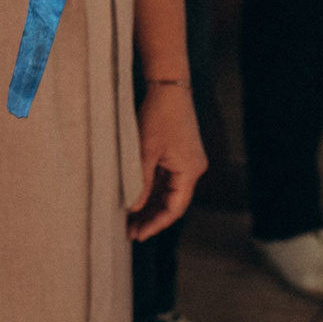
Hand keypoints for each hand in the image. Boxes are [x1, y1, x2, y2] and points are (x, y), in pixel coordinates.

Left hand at [128, 78, 206, 240]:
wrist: (168, 86)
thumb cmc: (158, 116)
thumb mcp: (144, 152)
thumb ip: (140, 182)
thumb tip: (133, 209)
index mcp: (190, 171)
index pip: (175, 208)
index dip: (157, 224)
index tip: (139, 235)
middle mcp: (192, 169)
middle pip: (172, 202)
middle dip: (152, 218)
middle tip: (130, 233)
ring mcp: (187, 161)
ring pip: (168, 192)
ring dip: (151, 205)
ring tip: (130, 221)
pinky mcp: (179, 154)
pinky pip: (166, 179)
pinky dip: (152, 191)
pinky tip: (137, 200)